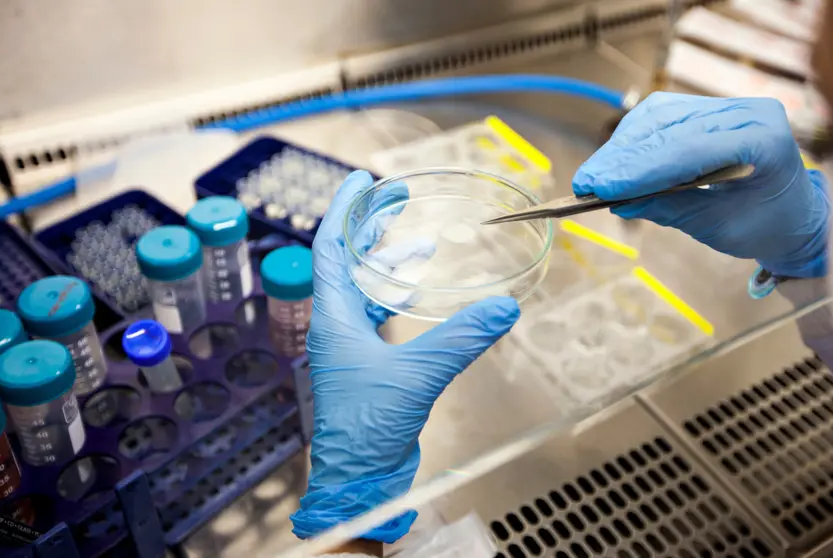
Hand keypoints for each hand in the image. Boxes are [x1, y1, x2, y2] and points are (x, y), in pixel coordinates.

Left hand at [290, 171, 520, 542]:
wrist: (359, 479)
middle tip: (394, 200)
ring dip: (388, 261)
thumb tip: (502, 308)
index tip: (360, 181)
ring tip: (419, 241)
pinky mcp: (371, 365)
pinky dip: (399, 295)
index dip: (343, 210)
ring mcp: (353, 346)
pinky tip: (422, 292)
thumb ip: (461, 338)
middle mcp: (338, 326)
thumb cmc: (367, 429)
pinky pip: (381, 315)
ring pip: (365, 289)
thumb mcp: (418, 374)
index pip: (329, 248)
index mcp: (333, 318)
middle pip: (347, 262)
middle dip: (369, 227)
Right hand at [573, 92, 828, 277]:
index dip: (641, 167)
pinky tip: (615, 160)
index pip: (691, 147)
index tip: (601, 186)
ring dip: (623, 146)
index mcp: (765, 139)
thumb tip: (619, 201)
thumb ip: (670, 209)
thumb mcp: (718, 228)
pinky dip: (634, 138)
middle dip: (623, 157)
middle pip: (671, 127)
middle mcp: (748, 111)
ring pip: (661, 116)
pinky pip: (663, 116)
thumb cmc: (766, 226)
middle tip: (586, 183)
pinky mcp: (710, 108)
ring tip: (595, 175)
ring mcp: (729, 105)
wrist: (795, 214)